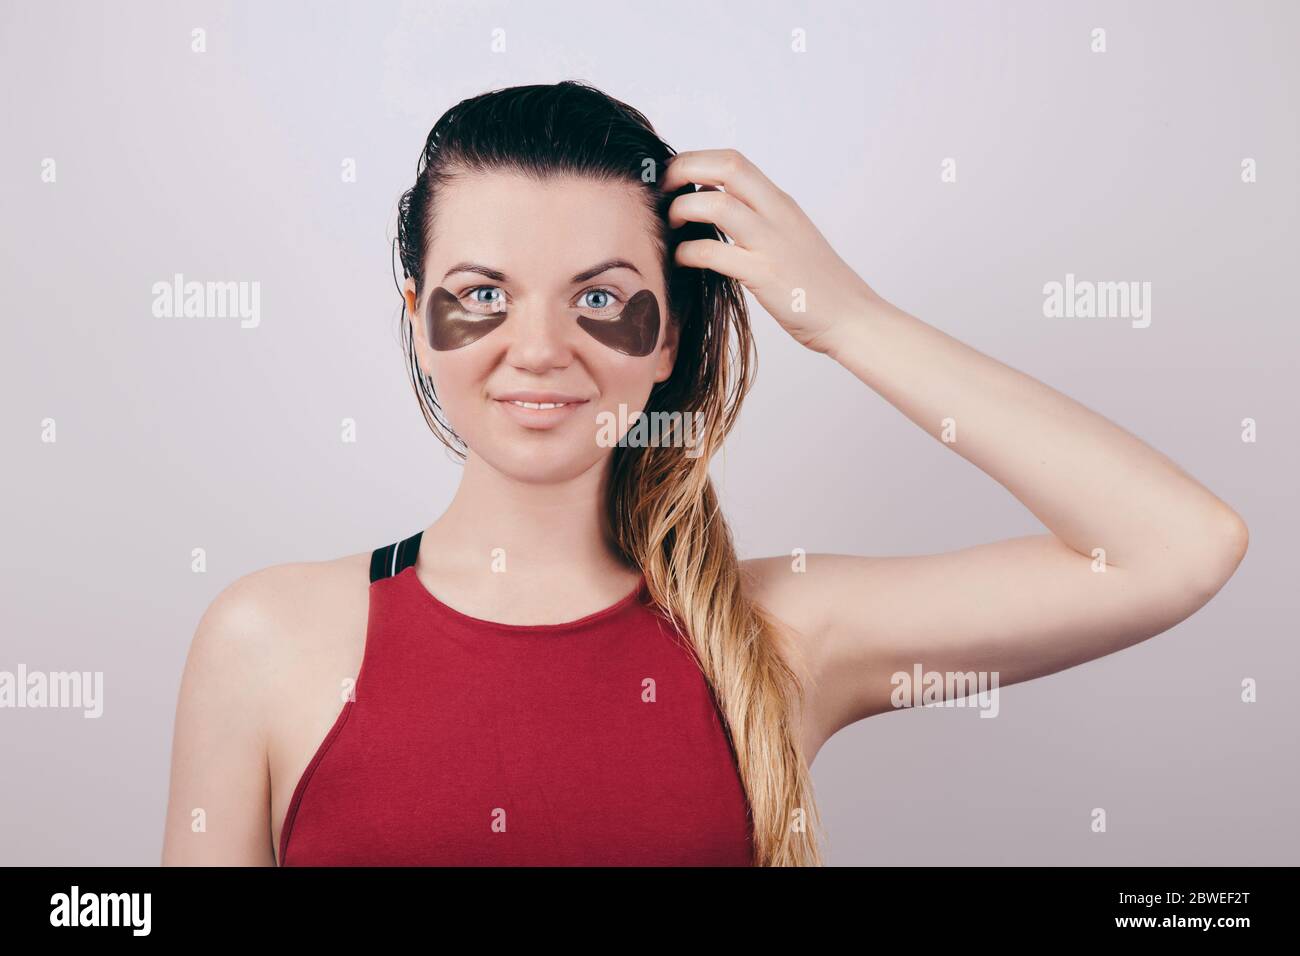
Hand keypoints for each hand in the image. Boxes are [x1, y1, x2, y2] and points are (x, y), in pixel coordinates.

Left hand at [660, 148, 880, 354]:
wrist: (852, 317)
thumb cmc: (816, 285)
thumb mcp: (788, 238)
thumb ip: (757, 220)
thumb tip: (713, 208)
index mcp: (781, 203)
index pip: (733, 161)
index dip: (696, 161)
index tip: (674, 179)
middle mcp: (777, 214)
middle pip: (726, 167)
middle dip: (684, 170)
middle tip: (662, 191)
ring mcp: (771, 243)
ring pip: (716, 205)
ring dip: (683, 210)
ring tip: (671, 225)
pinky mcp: (764, 275)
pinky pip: (714, 252)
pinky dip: (688, 252)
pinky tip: (682, 260)